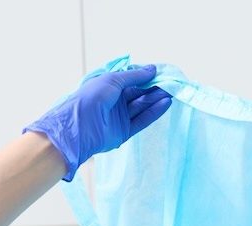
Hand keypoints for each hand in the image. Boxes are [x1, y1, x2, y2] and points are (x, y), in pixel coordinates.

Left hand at [26, 65, 172, 180]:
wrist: (79, 126)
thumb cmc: (92, 97)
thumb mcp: (113, 80)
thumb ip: (135, 76)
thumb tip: (153, 69)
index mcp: (108, 87)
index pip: (131, 80)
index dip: (145, 76)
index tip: (161, 72)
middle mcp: (114, 101)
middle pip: (138, 93)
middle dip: (154, 88)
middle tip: (171, 83)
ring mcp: (119, 117)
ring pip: (141, 106)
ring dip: (156, 98)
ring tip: (171, 91)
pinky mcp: (124, 131)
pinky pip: (142, 120)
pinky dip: (154, 112)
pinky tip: (165, 103)